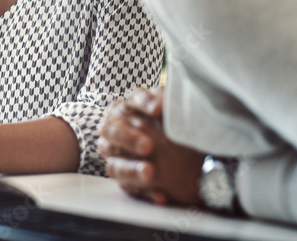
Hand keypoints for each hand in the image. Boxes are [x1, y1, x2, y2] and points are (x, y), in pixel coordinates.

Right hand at [98, 86, 204, 206]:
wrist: (186, 156)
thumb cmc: (173, 126)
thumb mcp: (173, 110)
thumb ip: (167, 101)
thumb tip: (159, 106)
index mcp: (127, 108)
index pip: (129, 101)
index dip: (141, 103)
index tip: (157, 109)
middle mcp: (115, 130)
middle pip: (109, 131)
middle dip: (128, 138)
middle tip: (148, 146)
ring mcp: (116, 157)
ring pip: (114, 165)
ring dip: (131, 169)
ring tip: (150, 173)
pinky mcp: (126, 180)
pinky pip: (129, 188)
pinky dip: (145, 192)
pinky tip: (161, 195)